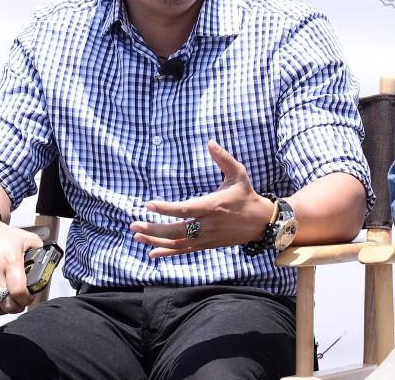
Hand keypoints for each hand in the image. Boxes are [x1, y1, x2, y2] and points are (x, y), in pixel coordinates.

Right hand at [0, 208, 42, 314]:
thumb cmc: (1, 234)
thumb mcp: (27, 237)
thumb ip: (39, 250)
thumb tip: (47, 262)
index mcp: (11, 260)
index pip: (18, 290)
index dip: (26, 300)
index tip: (30, 298)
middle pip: (5, 302)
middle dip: (16, 307)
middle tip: (21, 304)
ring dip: (2, 310)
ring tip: (10, 306)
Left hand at [129, 140, 271, 257]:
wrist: (260, 222)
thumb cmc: (246, 195)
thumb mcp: (238, 174)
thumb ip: (223, 159)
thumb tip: (210, 142)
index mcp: (214, 205)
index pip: (186, 209)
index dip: (167, 209)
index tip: (149, 204)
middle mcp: (209, 224)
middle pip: (177, 231)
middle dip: (153, 229)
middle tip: (134, 224)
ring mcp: (207, 237)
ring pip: (178, 243)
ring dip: (156, 241)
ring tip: (138, 235)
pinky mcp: (207, 245)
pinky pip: (185, 251)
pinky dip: (167, 252)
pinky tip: (151, 252)